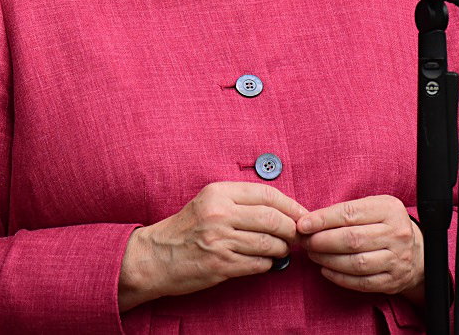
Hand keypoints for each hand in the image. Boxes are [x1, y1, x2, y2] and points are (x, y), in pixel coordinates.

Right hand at [119, 181, 306, 310]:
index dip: (290, 205)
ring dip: (281, 249)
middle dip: (290, 229)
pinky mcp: (221, 265)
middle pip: (272, 219)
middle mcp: (220, 213)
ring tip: (282, 250)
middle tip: (296, 236)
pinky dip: (268, 265)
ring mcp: (220, 240)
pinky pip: (257, 265)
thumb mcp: (209, 201)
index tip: (302, 214)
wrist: (157, 256)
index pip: (267, 194)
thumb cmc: (186, 228)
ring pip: (268, 243)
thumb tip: (280, 208)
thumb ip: (240, 201)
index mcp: (219, 192)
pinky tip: (266, 263)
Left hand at [297, 195, 423, 300]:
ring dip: (328, 260)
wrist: (418, 252)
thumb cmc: (386, 225)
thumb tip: (311, 220)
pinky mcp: (394, 281)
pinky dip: (340, 278)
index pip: (350, 213)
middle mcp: (396, 234)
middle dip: (322, 241)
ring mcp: (397, 259)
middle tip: (305, 241)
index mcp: (389, 209)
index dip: (323, 219)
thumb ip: (347, 211)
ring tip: (312, 254)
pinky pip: (362, 282)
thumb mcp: (373, 207)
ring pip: (356, 263)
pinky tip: (325, 270)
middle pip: (352, 239)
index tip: (303, 224)